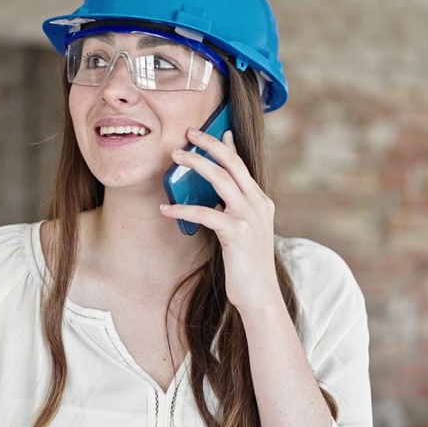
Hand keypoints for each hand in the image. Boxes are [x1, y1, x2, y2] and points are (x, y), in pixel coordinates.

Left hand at [160, 129, 281, 314]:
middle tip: (187, 134)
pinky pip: (205, 212)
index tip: (215, 131)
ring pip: (220, 179)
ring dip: (195, 164)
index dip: (227, 146)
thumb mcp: (243, 233)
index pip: (243, 165)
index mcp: (261, 202)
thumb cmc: (247, 267)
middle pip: (232, 163)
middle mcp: (258, 204)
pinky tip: (166, 208)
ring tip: (175, 158)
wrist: (260, 295)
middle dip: (208, 144)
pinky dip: (183, 208)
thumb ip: (233, 213)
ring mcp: (249, 216)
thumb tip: (215, 200)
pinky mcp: (237, 232)